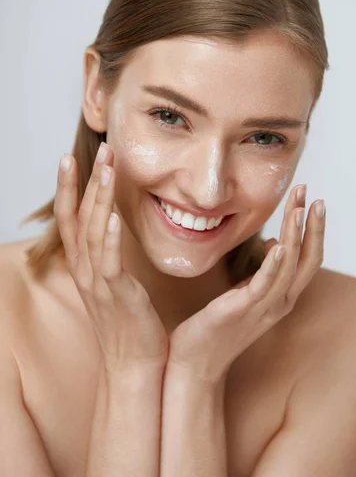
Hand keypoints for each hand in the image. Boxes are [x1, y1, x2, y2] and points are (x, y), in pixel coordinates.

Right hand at [54, 141, 168, 375]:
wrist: (132, 361)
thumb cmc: (127, 320)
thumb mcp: (110, 281)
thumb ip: (106, 254)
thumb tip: (109, 226)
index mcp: (83, 264)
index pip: (68, 218)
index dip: (67, 188)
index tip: (69, 159)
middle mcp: (84, 270)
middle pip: (79, 216)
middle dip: (88, 180)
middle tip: (101, 149)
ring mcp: (97, 282)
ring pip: (92, 231)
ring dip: (99, 198)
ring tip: (107, 169)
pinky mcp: (116, 294)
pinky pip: (109, 262)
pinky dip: (109, 238)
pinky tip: (113, 217)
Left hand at [167, 184, 325, 383]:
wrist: (195, 362)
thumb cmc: (218, 325)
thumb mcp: (245, 293)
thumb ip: (264, 272)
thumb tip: (275, 243)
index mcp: (281, 296)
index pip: (307, 258)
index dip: (312, 229)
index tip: (309, 199)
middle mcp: (280, 302)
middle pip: (307, 260)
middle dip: (312, 226)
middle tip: (311, 194)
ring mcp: (263, 308)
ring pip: (290, 267)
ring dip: (296, 235)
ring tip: (299, 208)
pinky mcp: (243, 310)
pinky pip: (264, 285)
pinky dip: (275, 264)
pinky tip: (278, 243)